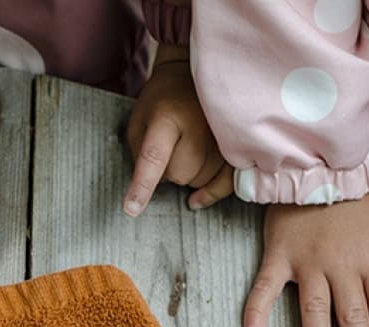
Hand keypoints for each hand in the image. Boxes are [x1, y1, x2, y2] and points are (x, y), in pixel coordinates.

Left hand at [122, 44, 232, 216]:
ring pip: (200, 181)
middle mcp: (199, 125)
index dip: (142, 186)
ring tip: (187, 151)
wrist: (195, 75)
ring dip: (189, 176)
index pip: (153, 157)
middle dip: (168, 172)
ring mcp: (222, 135)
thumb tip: (154, 185)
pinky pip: (224, 183)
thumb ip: (140, 152)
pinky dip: (210, 193)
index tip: (130, 209)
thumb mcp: (140, 120)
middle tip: (169, 150)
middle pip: (179, 175)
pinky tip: (197, 199)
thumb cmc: (162, 101)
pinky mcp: (237, 144)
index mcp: (167, 116)